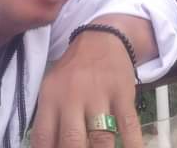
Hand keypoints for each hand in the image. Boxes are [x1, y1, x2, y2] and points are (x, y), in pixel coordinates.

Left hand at [30, 29, 143, 147]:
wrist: (101, 39)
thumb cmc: (73, 71)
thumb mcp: (52, 88)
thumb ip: (49, 120)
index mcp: (51, 97)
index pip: (43, 138)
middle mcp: (73, 96)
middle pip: (71, 142)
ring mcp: (99, 95)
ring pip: (101, 140)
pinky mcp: (123, 94)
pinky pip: (129, 127)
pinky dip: (133, 146)